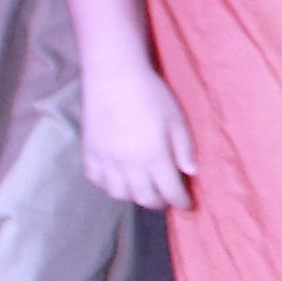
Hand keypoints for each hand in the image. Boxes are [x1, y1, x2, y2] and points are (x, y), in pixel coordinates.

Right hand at [78, 56, 200, 211]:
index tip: (187, 203)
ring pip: (119, 193)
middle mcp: (128, 163)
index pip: (170, 192)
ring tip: (143, 187)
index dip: (181, 202)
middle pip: (145, 198)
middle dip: (159, 202)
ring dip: (134, 195)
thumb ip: (185, 149)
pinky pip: (97, 179)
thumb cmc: (151, 95)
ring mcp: (106, 159)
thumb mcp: (177, 120)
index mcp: (154, 156)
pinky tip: (118, 176)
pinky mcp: (90, 152)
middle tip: (166, 197)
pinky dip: (108, 183)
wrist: (114, 76)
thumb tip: (191, 173)